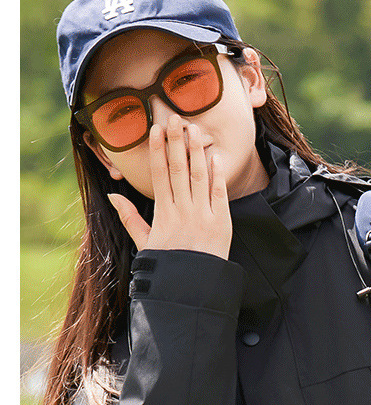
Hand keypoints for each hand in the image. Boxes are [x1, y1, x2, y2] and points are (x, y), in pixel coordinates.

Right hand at [107, 116, 231, 260]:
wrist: (193, 286)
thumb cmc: (168, 265)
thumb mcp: (145, 243)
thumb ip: (130, 218)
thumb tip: (114, 195)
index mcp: (163, 214)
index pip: (159, 175)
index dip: (158, 150)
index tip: (155, 130)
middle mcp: (182, 211)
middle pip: (178, 169)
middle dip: (176, 142)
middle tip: (174, 118)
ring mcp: (203, 215)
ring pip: (199, 176)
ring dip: (196, 151)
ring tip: (194, 128)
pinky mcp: (222, 222)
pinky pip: (219, 193)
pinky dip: (217, 174)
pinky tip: (214, 156)